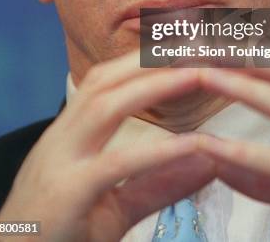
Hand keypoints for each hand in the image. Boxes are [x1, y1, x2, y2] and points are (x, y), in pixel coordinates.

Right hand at [0, 52, 214, 241]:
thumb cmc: (61, 232)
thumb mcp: (114, 204)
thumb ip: (159, 183)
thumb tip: (208, 163)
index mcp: (69, 133)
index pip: (102, 81)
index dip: (140, 60)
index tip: (179, 46)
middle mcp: (63, 138)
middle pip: (105, 82)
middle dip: (149, 61)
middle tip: (195, 48)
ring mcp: (62, 163)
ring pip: (106, 108)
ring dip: (153, 86)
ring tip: (195, 75)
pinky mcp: (69, 194)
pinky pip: (116, 164)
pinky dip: (157, 151)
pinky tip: (191, 144)